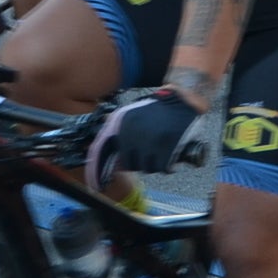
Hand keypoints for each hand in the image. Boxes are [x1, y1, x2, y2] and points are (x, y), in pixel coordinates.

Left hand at [87, 91, 208, 189]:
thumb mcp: (129, 111)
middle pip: (130, 164)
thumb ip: (113, 126)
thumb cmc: (155, 107)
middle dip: (138, 163)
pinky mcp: (167, 144)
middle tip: (147, 158)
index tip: (106, 179)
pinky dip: (167, 167)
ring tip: (159, 156)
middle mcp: (134, 133)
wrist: (180, 98)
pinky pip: (163, 167)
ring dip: (153, 165)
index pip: (108, 153)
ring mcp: (151, 140)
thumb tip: (97, 147)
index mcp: (122, 125)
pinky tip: (169, 161)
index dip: (107, 168)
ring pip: (147, 167)